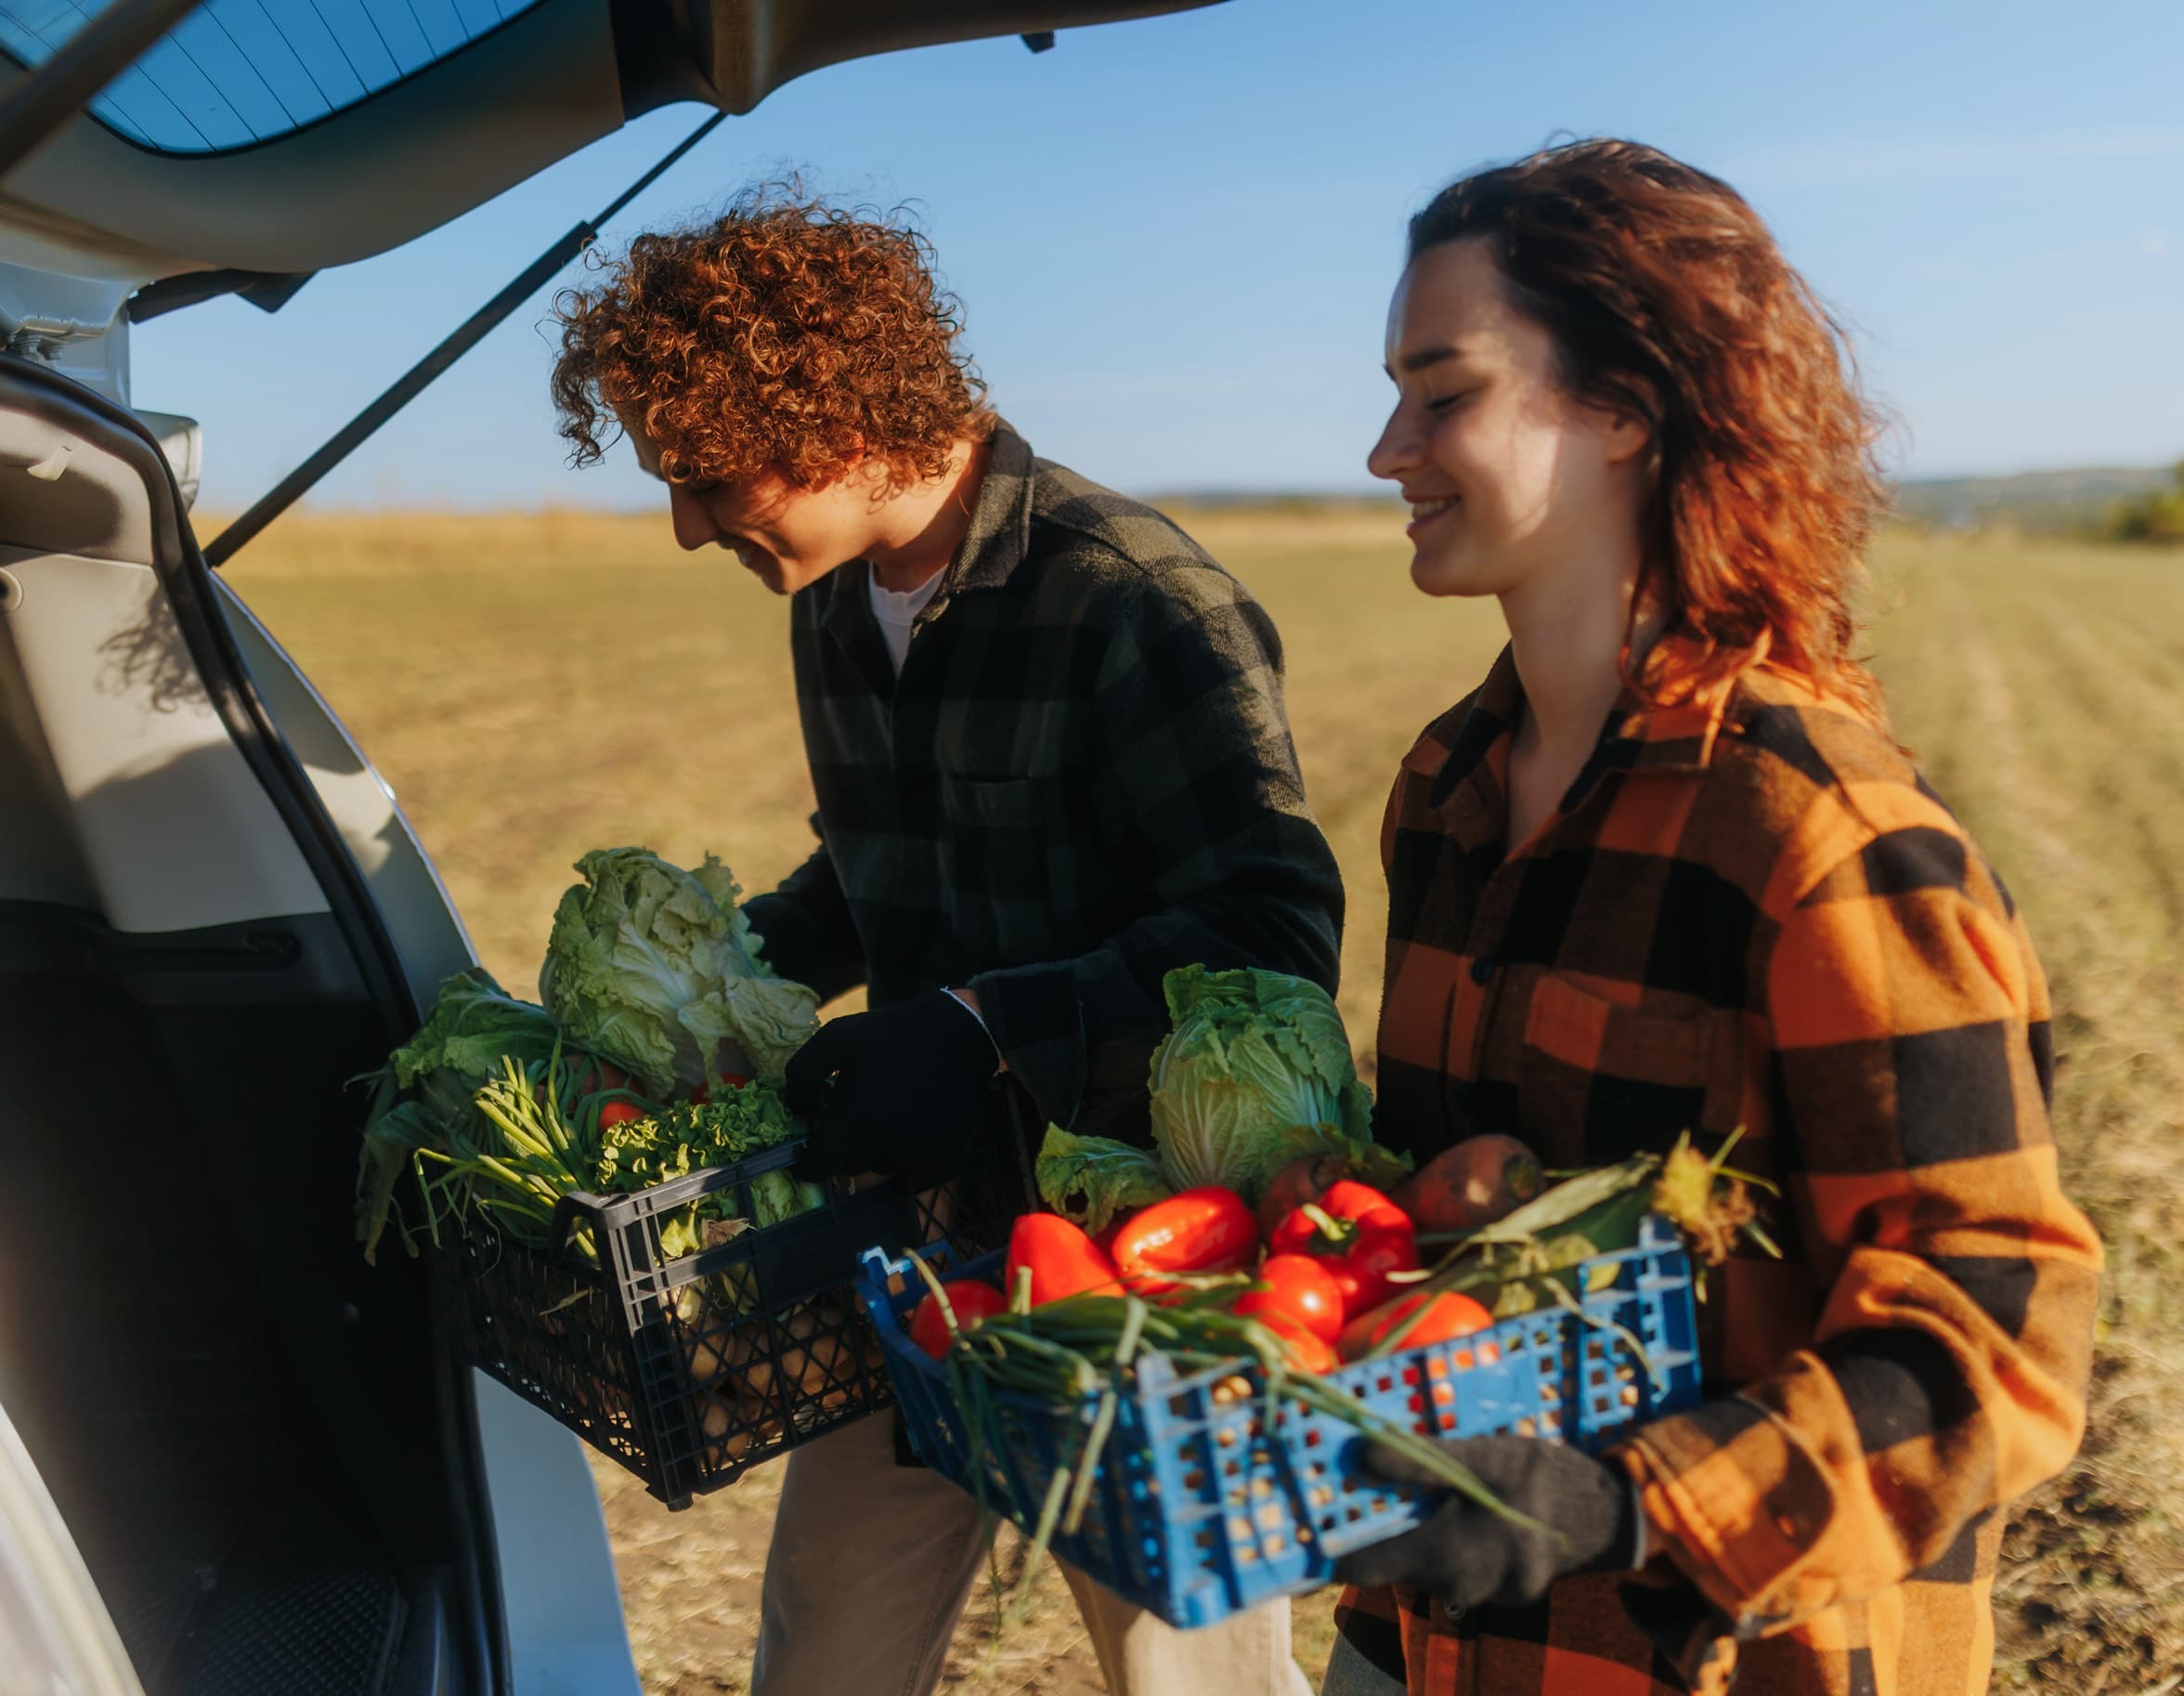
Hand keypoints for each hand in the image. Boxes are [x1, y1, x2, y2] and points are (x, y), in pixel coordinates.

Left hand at [785, 990, 1000, 1186]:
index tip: (810, 1156)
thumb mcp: (835, 1037)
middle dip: (846, 1149)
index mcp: (852, 1120)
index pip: (819, 1166)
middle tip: (857, 1121)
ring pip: (881, 1170)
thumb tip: (797, 1110)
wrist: (955, 1035)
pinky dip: (907, 1166)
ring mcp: (913, 1155)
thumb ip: (803, 1073)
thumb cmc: (890, 1036)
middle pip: (850, 1167)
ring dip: (878, 1154)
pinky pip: (913, 1179)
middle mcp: (881, 1145)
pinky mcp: (942, 1158)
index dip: (810, 1164)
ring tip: (887, 1121)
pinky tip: (909, 1138)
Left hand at [1332, 1435, 1638, 1609]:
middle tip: (1351, 1497)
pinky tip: (1462, 1514)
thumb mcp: (1478, 1456)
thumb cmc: (1536, 1474)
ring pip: (1423, 1565)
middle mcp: (1457, 1587)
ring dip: (1414, 1535)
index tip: (1304, 1527)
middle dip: (1371, 1533)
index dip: (1325, 1550)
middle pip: (1390, 1565)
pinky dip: (1450, 1543)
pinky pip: (1457, 1569)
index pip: (1358, 1568)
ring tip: (1418, 1495)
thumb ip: (1416, 1460)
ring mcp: (1481, 1596)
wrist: (1608, 1512)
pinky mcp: (1501, 1596)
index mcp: (1445, 1554)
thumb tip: (1358, 1454)